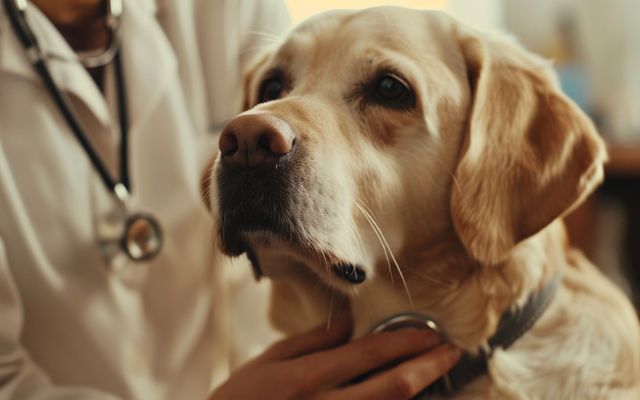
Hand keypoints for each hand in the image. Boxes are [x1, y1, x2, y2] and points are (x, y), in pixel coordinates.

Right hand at [209, 312, 460, 399]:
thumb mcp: (269, 363)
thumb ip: (311, 341)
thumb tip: (350, 320)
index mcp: (306, 379)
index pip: (368, 354)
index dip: (406, 341)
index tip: (432, 332)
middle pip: (392, 389)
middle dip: (428, 367)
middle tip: (452, 352)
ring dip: (420, 392)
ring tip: (438, 372)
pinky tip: (408, 396)